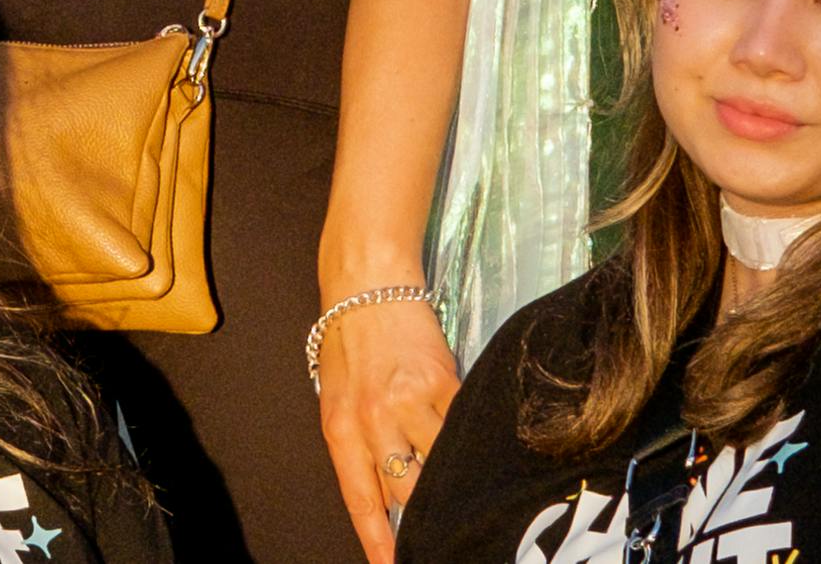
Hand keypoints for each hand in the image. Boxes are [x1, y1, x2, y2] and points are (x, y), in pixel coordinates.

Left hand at [310, 291, 455, 561]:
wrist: (367, 283)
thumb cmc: (350, 344)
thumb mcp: (337, 399)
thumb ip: (359, 444)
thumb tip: (389, 492)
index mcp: (340, 429)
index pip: (360, 500)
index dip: (378, 540)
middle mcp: (373, 421)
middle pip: (404, 492)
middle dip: (421, 516)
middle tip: (440, 532)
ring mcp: (410, 402)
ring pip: (439, 463)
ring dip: (452, 478)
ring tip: (467, 492)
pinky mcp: (443, 381)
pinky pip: (463, 424)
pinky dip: (473, 439)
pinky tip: (482, 449)